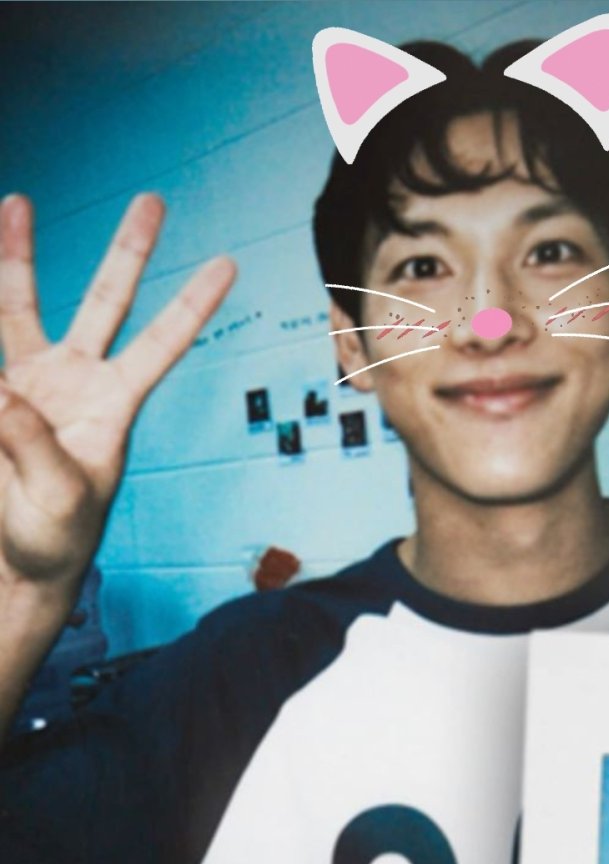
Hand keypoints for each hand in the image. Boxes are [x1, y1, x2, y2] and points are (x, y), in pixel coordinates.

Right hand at [0, 194, 235, 601]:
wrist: (16, 561)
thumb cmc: (54, 539)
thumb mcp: (56, 500)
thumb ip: (29, 445)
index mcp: (115, 404)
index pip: (164, 343)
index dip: (194, 303)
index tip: (229, 262)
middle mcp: (78, 380)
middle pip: (107, 301)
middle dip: (128, 251)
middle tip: (153, 199)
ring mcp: (32, 382)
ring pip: (21, 305)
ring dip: (15, 255)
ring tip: (14, 201)